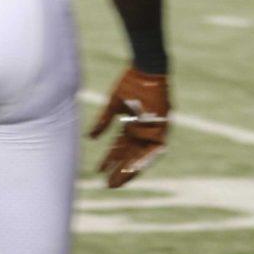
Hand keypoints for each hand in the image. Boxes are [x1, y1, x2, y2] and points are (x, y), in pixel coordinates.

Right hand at [90, 67, 170, 187]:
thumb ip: (103, 122)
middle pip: (130, 154)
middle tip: (108, 185)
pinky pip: (154, 149)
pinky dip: (144, 159)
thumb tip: (89, 138)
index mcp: (132, 124)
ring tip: (117, 181)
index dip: (111, 159)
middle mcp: (143, 129)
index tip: (99, 171)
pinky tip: (133, 169)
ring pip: (141, 155)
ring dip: (130, 169)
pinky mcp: (163, 127)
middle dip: (119, 169)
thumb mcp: (113, 105)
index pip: (121, 146)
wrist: (146, 68)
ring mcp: (153, 129)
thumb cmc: (131, 82)